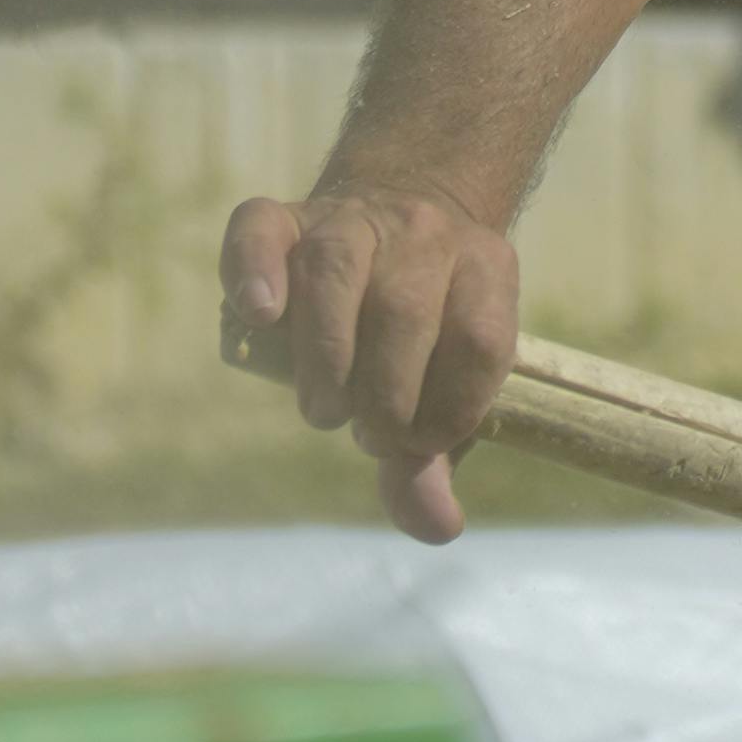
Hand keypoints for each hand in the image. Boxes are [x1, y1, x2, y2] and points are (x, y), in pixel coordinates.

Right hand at [219, 187, 519, 544]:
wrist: (397, 213)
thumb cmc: (423, 330)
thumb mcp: (445, 384)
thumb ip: (434, 458)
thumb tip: (437, 529)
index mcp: (486, 270)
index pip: (479, 342)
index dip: (446, 411)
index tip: (416, 444)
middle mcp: (426, 233)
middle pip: (404, 312)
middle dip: (381, 396)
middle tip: (360, 428)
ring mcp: (353, 218)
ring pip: (334, 272)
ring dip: (324, 356)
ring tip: (322, 407)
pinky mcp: (285, 217)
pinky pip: (262, 232)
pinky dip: (255, 272)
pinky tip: (260, 316)